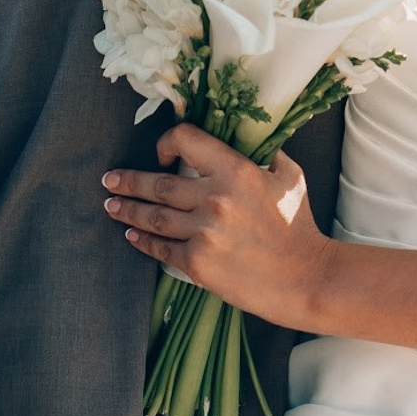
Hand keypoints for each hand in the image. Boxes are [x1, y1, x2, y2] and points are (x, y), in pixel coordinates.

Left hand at [104, 122, 330, 332]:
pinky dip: (143, 241)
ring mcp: (204, 233)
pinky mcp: (198, 264)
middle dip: (128, 181)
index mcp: (235, 170)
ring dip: (128, 210)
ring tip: (111, 206)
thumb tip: (251, 137)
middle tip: (110, 180)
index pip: (186, 140)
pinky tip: (132, 235)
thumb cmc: (299, 225)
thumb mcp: (289, 176)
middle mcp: (214, 199)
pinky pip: (162, 249)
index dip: (168, 142)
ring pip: (154, 217)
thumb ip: (265, 153)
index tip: (162, 152)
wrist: (306, 278)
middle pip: (158, 183)